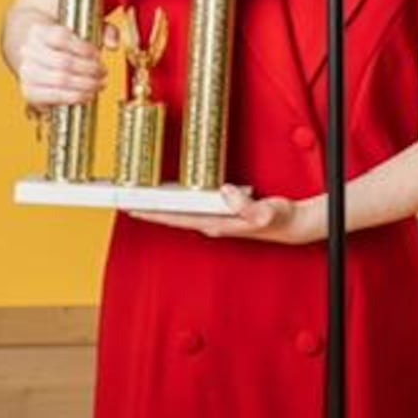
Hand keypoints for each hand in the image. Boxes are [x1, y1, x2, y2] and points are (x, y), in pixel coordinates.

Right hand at [16, 20, 116, 105]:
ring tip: (99, 84)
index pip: (60, 37)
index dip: (83, 48)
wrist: (35, 55)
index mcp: (39, 31)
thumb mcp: (81, 29)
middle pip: (63, 61)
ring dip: (85, 85)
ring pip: (60, 80)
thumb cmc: (63, 43)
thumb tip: (114, 44)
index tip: (97, 54)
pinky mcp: (30, 92)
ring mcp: (26, 73)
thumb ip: (103, 30)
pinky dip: (74, 97)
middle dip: (89, 69)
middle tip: (103, 73)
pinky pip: (54, 97)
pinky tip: (87, 95)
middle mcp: (28, 51)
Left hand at [129, 185, 316, 244]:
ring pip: (180, 212)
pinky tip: (171, 195)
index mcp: (217, 223)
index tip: (131, 207)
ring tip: (140, 197)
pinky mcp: (222, 212)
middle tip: (123, 200)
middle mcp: (212, 223)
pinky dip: (178, 202)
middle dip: (148, 210)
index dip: (153, 213)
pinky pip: (192, 206)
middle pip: (172, 217)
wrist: (293, 224)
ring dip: (161, 207)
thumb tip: (228, 193)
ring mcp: (216, 219)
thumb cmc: (280, 219)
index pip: (177, 218)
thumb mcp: (268, 212)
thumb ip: (248, 206)